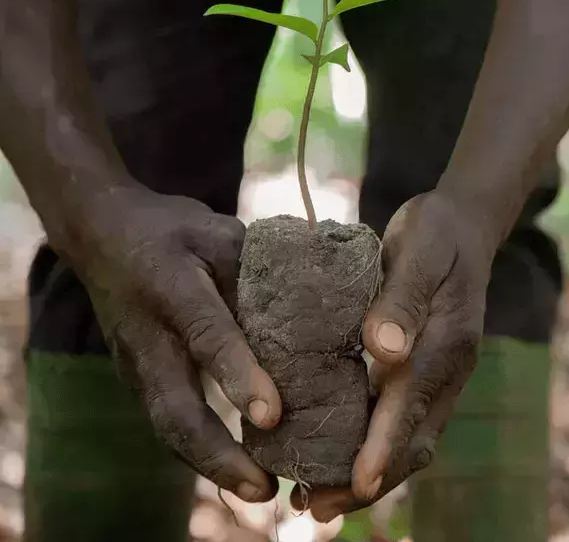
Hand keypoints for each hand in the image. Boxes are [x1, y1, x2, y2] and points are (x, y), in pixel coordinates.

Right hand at [67, 184, 281, 501]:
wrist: (100, 234)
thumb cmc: (169, 229)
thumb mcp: (215, 231)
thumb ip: (255, 268)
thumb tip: (314, 303)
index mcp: (172, 290)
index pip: (208, 336)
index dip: (239, 376)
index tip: (272, 416)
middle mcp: (148, 339)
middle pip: (176, 411)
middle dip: (220, 457)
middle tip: (265, 491)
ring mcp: (137, 365)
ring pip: (168, 428)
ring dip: (211, 465)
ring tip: (260, 493)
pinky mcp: (139, 378)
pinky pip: (168, 421)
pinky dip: (200, 451)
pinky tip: (237, 468)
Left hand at [302, 191, 496, 520]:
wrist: (462, 224)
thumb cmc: (436, 232)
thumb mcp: (419, 250)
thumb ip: (402, 298)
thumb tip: (383, 351)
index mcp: (448, 341)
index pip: (414, 401)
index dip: (385, 443)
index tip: (357, 481)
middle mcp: (448, 368)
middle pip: (415, 440)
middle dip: (369, 478)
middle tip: (316, 508)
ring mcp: (440, 373)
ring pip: (410, 438)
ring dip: (369, 472)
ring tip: (316, 499)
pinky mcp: (424, 368)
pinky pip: (402, 418)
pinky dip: (372, 444)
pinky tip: (335, 451)